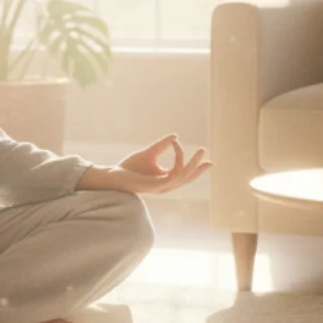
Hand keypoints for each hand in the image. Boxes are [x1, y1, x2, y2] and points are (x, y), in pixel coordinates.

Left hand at [83, 134, 211, 194]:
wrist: (114, 175)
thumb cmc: (129, 167)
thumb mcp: (149, 153)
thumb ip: (162, 145)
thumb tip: (176, 136)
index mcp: (165, 179)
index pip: (184, 174)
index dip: (192, 163)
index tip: (184, 143)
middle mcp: (166, 185)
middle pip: (188, 177)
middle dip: (199, 167)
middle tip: (208, 156)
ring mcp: (163, 187)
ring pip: (184, 176)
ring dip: (193, 162)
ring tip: (200, 151)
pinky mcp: (157, 185)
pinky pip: (174, 173)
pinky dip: (179, 160)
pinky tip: (178, 148)